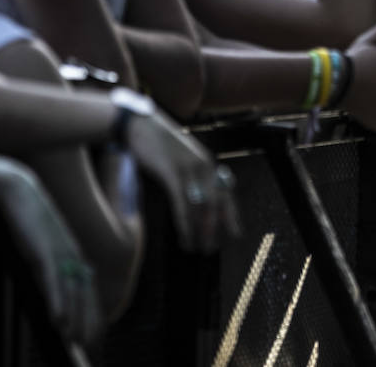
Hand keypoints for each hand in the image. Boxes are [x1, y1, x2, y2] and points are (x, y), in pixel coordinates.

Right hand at [0, 154, 104, 345]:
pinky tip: (58, 318)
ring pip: (72, 290)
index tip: (94, 329)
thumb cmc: (28, 218)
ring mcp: (60, 251)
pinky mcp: (44, 250)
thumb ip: (50, 262)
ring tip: (73, 338)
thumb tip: (50, 284)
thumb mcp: (43, 243)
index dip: (92, 308)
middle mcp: (72, 252)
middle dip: (87, 318)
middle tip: (85, 342)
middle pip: (85, 291)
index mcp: (73, 250)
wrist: (18, 192)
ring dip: (74, 316)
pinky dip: (57, 300)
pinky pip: (53, 281)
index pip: (89, 285)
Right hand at [127, 112, 238, 253]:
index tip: (236, 234)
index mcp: (208, 163)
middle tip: (212, 248)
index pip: (226, 192)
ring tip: (197, 247)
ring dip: (200, 230)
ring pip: (201, 205)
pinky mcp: (172, 172)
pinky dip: (185, 222)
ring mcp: (189, 169)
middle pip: (216, 202)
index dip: (231, 214)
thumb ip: (193, 175)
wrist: (140, 126)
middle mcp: (204, 166)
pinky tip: (185, 236)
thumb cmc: (159, 144)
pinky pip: (182, 203)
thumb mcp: (182, 158)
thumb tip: (198, 197)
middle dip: (216, 228)